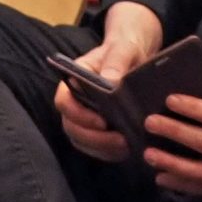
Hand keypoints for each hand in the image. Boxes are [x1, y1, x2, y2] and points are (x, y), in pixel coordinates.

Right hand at [53, 4, 160, 163]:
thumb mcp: (123, 49)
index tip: (102, 121)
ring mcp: (87, 115)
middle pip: (71, 126)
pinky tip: (130, 149)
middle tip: (120, 140)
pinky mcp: (101, 128)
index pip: (64, 101)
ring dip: (101, 149)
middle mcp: (77, 100)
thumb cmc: (126, 48)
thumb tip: (110, 81)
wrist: (136, 55)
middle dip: (93, 138)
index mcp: (75, 79)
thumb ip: (116, 62)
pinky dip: (110, 152)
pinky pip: (98, 147)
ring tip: (127, 147)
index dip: (78, 115)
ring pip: (82, 140)